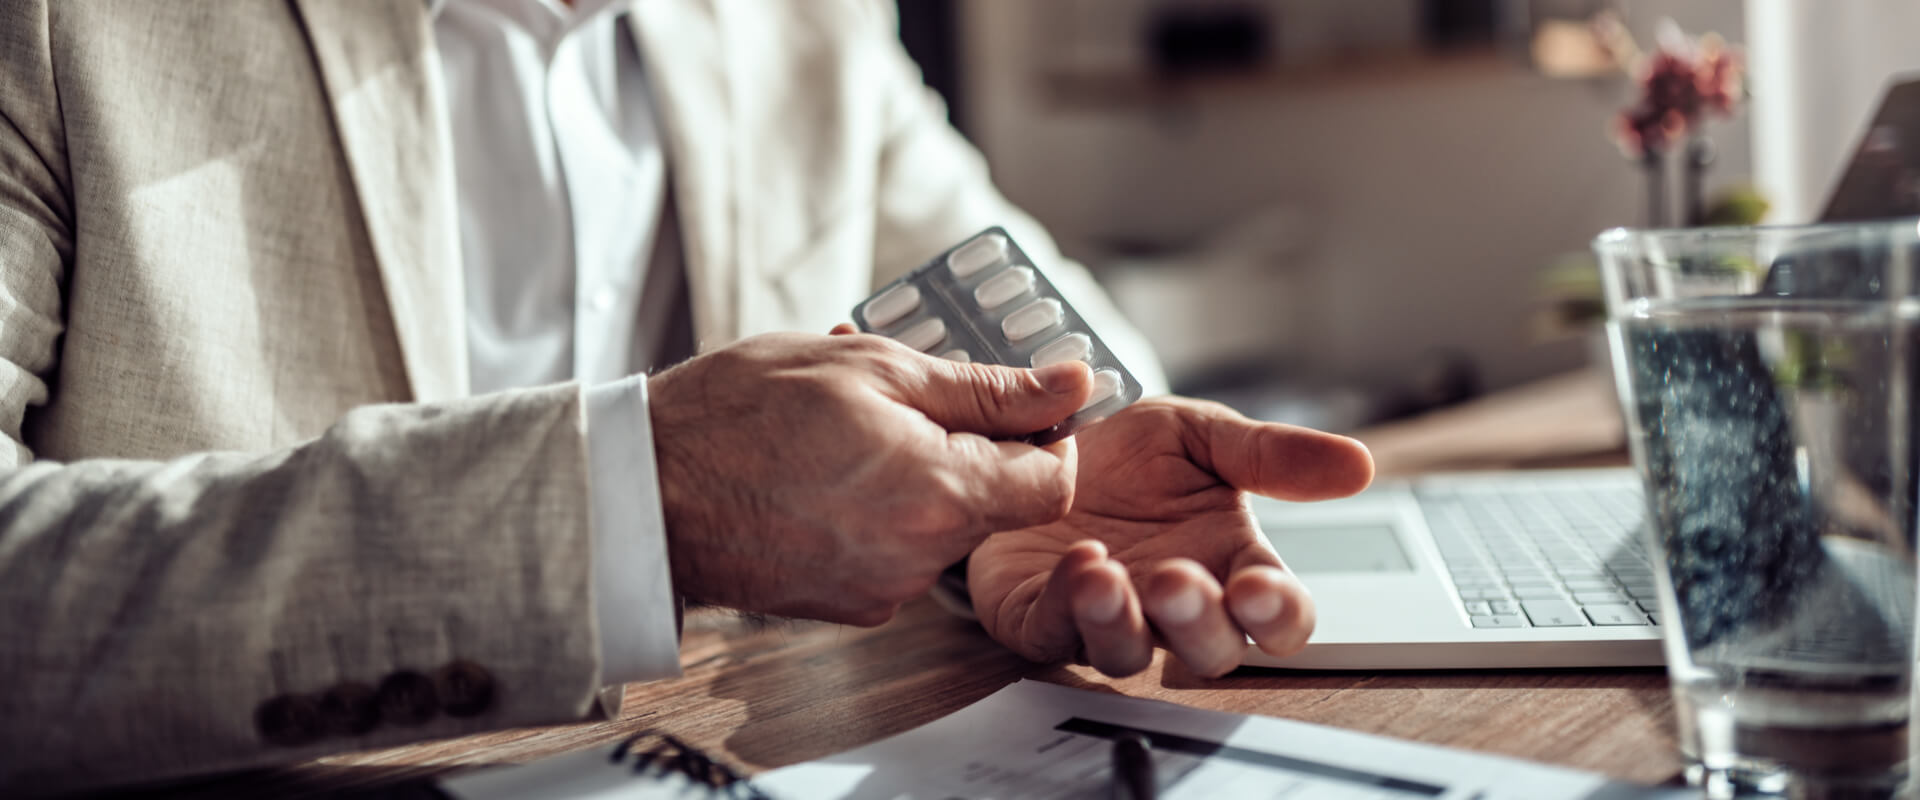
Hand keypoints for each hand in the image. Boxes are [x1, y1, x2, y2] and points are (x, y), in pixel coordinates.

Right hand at [648, 332, 1092, 624]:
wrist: (642, 490)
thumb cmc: (739, 414)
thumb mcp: (872, 367)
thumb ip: (984, 386)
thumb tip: (1070, 384)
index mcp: (939, 492)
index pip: (1053, 483)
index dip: (1046, 437)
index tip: (1015, 405)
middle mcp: (918, 557)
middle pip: (993, 503)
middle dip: (963, 446)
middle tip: (902, 396)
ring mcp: (881, 589)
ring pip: (939, 524)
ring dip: (914, 473)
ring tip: (845, 427)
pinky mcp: (847, 604)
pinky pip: (893, 551)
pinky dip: (876, 509)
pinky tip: (822, 471)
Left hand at [967, 396, 1373, 676]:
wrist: (1039, 432)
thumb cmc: (1130, 449)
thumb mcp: (1203, 434)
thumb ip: (1273, 454)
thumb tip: (1358, 464)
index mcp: (1228, 564)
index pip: (1277, 615)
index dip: (1276, 615)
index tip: (1259, 589)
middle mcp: (1172, 603)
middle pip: (1208, 651)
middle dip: (1196, 624)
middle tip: (1176, 581)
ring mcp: (1108, 618)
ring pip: (1127, 656)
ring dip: (1120, 625)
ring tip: (1106, 576)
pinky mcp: (1038, 618)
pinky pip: (1053, 635)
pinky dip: (1063, 609)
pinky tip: (1075, 564)